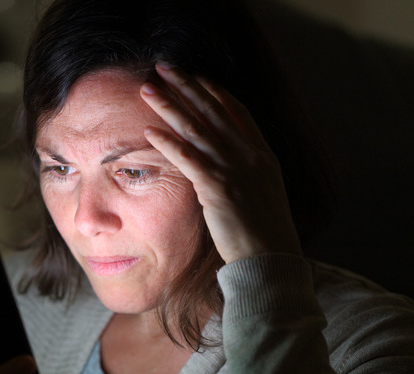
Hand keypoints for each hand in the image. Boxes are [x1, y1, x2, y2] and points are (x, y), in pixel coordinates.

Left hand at [139, 64, 301, 263]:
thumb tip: (227, 166)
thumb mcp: (262, 194)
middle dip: (186, 86)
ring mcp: (236, 170)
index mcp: (263, 155)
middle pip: (213, 111)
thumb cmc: (263, 235)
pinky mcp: (218, 189)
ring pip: (197, 129)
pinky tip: (150, 131)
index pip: (237, 111)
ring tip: (148, 89)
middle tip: (164, 67)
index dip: (214, 91)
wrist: (271, 260)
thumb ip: (245, 173)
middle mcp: (251, 156)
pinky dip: (168, 143)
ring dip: (169, 106)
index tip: (195, 76)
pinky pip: (188, 159)